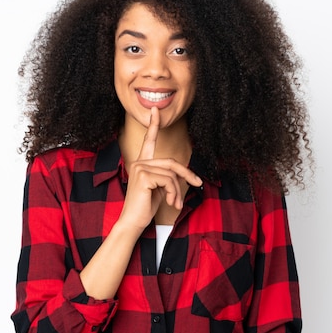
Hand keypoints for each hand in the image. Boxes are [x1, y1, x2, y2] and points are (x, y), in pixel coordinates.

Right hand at [118, 107, 202, 231]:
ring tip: (175, 203)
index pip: (149, 141)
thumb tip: (185, 173)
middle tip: (198, 184)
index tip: (156, 110)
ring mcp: (140, 167)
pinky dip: (174, 193)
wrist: (134, 222)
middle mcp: (139, 162)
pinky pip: (168, 180)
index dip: (153, 125)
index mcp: (143, 163)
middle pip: (171, 162)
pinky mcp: (143, 176)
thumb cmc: (147, 206)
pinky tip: (170, 202)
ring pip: (171, 174)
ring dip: (178, 191)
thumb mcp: (161, 188)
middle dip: (187, 174)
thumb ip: (169, 176)